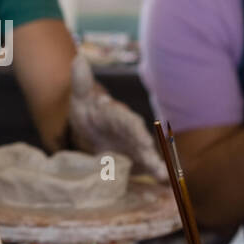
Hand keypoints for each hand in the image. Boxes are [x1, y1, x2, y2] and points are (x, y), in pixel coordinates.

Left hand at [67, 53, 166, 176]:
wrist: (90, 128)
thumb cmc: (87, 111)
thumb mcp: (81, 98)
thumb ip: (81, 82)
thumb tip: (78, 58)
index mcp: (119, 117)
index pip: (129, 123)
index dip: (136, 132)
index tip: (143, 141)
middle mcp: (132, 133)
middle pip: (142, 143)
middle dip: (149, 155)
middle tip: (157, 167)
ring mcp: (134, 149)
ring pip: (147, 157)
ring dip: (155, 168)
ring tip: (163, 178)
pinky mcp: (135, 162)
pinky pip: (146, 170)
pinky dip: (155, 177)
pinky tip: (165, 186)